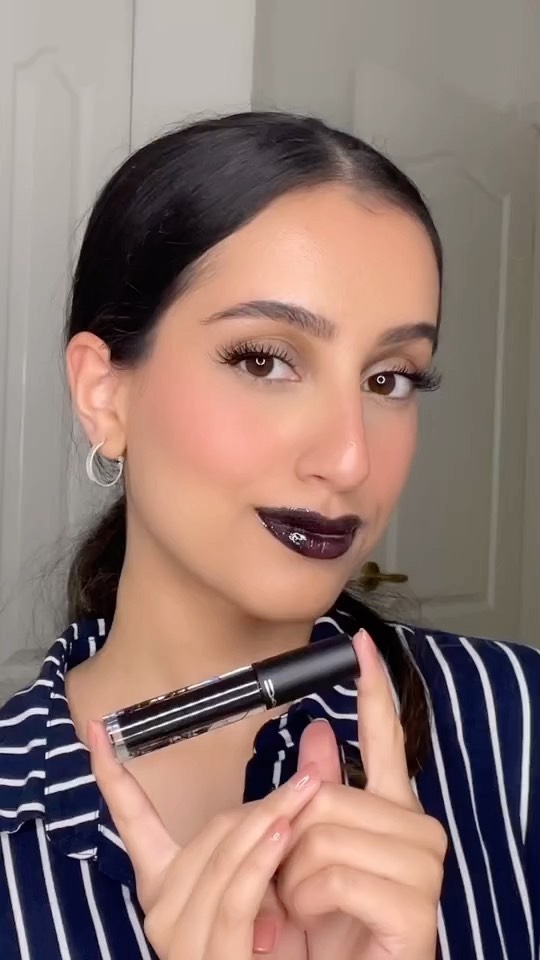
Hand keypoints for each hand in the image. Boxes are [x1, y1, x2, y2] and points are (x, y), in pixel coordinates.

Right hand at [88, 720, 319, 958]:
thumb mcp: (278, 870)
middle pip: (212, 831)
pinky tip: (284, 834)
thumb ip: (293, 802)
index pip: (133, 821)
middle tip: (308, 783)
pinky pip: (235, 895)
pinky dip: (261, 861)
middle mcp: (163, 904)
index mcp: (167, 880)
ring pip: (224, 856)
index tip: (98, 732)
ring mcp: (179, 934)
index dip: (114, 775)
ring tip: (306, 798)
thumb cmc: (285, 944)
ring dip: (270, 823)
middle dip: (262, 804)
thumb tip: (318, 735)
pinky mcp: (206, 956)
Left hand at [274, 629, 446, 959]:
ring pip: (323, 833)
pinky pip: (335, 876)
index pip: (385, 738)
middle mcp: (413, 831)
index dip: (374, 691)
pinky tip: (316, 923)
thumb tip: (318, 731)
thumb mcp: (300, 860)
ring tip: (300, 909)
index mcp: (387, 812)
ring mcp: (422, 869)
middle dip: (285, 842)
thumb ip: (312, 797)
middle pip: (324, 794)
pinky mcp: (416, 910)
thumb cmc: (317, 934)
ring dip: (290, 878)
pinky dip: (306, 903)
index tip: (362, 646)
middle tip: (286, 884)